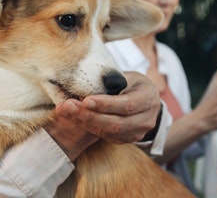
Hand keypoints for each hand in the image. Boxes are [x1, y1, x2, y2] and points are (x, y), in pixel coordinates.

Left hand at [45, 71, 159, 159]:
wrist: (145, 99)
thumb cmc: (133, 83)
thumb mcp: (127, 77)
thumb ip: (112, 82)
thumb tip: (87, 84)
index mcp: (148, 98)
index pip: (127, 105)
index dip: (106, 104)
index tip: (86, 100)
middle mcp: (147, 119)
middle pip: (117, 123)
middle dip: (91, 116)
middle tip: (69, 107)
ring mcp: (138, 132)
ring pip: (111, 132)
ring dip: (87, 122)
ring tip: (68, 111)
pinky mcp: (128, 139)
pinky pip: (108, 137)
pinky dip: (91, 128)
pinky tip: (77, 118)